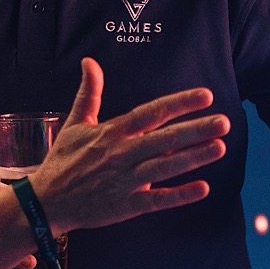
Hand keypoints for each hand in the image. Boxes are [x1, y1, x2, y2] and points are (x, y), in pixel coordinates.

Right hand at [29, 58, 228, 232]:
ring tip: (220, 147)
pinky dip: (179, 195)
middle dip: (196, 130)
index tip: (205, 96)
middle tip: (224, 122)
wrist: (46, 202)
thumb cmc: (63, 161)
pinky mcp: (125, 206)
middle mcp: (121, 154)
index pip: (151, 113)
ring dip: (193, 158)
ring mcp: (124, 181)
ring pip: (164, 167)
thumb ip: (89, 92)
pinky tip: (203, 188)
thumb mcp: (74, 123)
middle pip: (164, 139)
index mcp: (112, 133)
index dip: (179, 103)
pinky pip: (157, 200)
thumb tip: (89, 62)